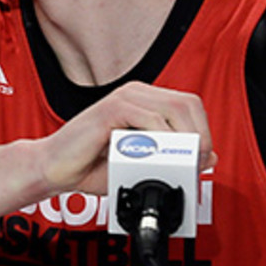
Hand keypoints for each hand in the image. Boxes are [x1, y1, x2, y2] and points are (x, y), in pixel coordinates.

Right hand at [37, 81, 216, 195]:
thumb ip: (175, 159)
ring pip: (173, 108)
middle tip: (196, 160)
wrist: (55, 170)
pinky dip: (161, 137)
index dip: (202, 130)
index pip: (189, 106)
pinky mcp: (110, 110)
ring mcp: (122, 99)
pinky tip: (158, 155)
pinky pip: (148, 117)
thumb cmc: (91, 167)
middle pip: (187, 104)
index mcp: (144, 102)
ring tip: (181, 160)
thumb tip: (210, 156)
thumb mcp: (141, 166)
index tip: (199, 158)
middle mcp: (135, 95)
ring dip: (185, 138)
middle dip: (199, 134)